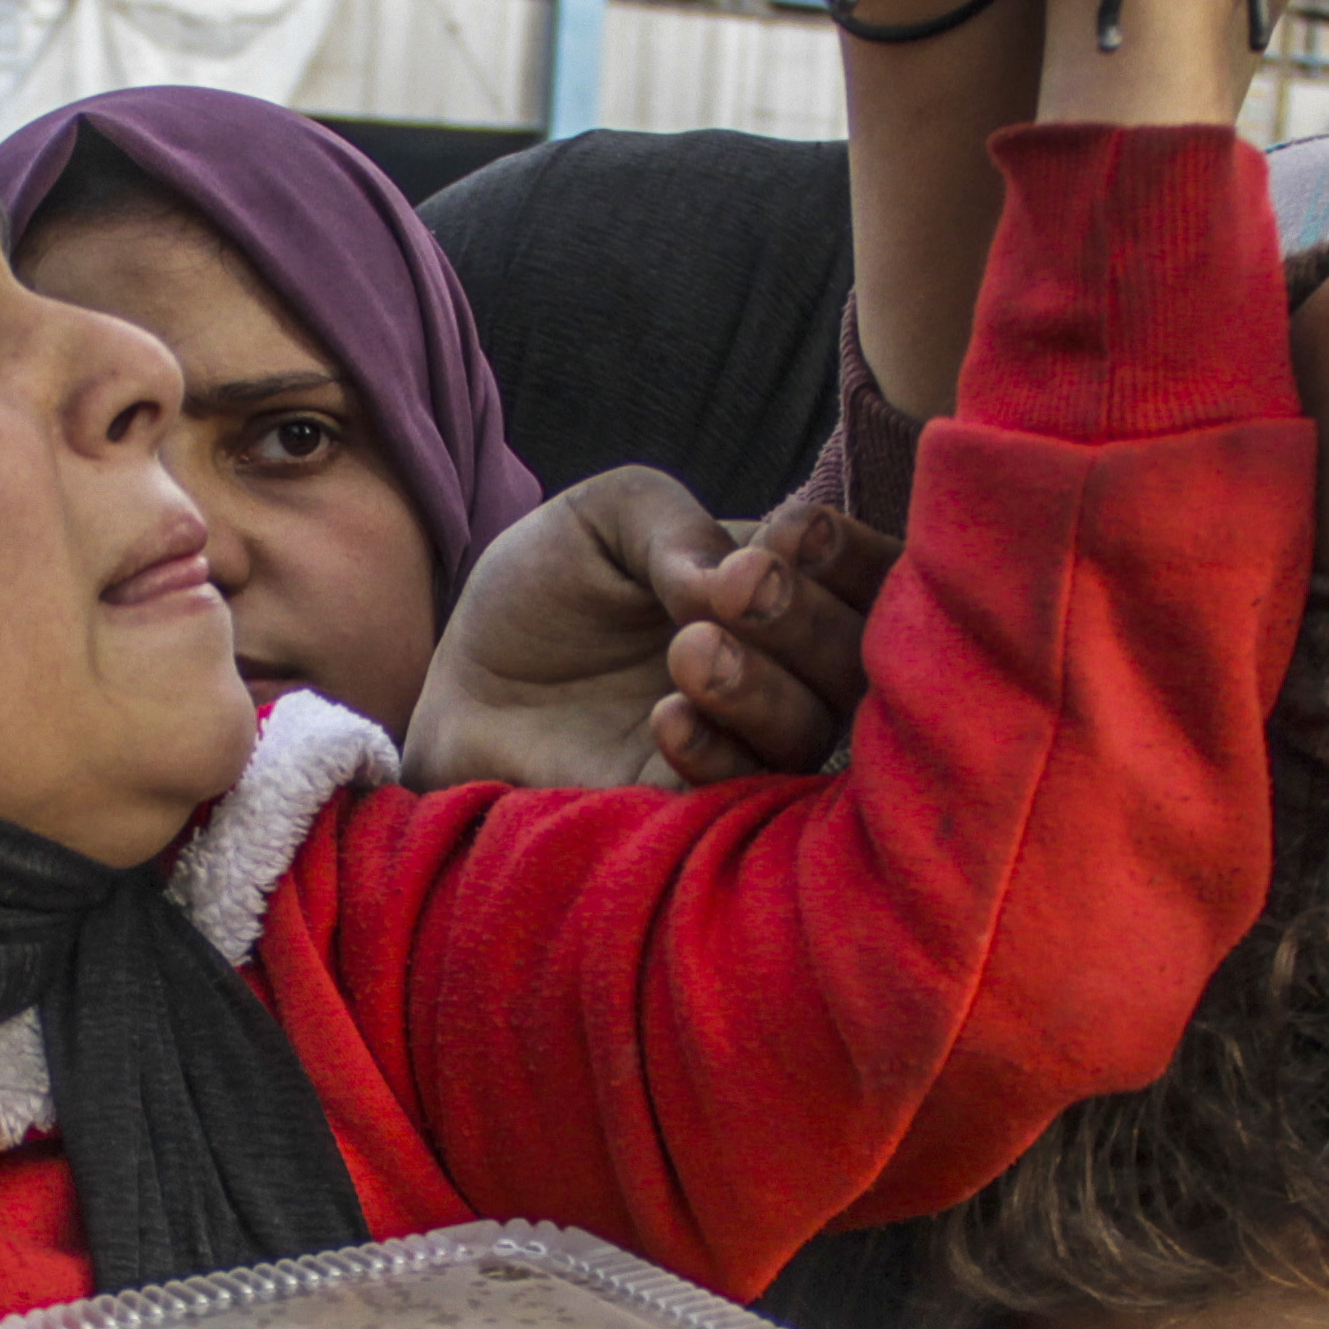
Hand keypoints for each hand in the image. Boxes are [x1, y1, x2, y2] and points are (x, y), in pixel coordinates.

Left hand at [403, 468, 882, 791]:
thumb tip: (744, 579)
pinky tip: (667, 719)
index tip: (791, 535)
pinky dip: (716, 757)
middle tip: (741, 593)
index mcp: (780, 590)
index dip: (853, 559)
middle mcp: (782, 672)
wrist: (461, 681)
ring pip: (808, 733)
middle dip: (806, 620)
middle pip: (852, 662)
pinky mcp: (691, 811)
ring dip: (761, 689)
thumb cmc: (545, 591)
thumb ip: (676, 525)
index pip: (868, 581)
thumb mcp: (605, 517)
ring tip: (690, 652)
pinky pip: (741, 800)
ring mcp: (743, 746)